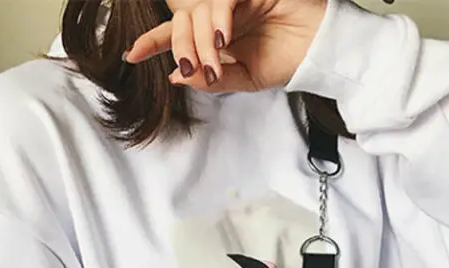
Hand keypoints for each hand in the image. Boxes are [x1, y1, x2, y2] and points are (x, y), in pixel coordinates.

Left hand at [125, 0, 327, 92]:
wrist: (317, 52)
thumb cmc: (286, 62)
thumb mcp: (244, 79)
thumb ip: (211, 79)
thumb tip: (176, 77)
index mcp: (216, 35)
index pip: (178, 34)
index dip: (153, 42)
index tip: (131, 55)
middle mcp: (220, 14)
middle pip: (182, 22)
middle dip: (180, 48)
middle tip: (190, 69)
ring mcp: (234, 0)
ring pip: (198, 11)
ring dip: (199, 41)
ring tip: (216, 63)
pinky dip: (217, 18)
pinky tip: (224, 39)